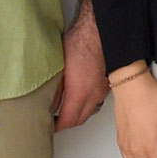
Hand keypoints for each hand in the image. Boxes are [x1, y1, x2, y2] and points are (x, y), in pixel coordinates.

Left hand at [52, 7, 107, 128]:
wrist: (100, 31)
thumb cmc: (80, 43)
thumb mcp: (59, 67)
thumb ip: (55, 89)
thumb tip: (49, 102)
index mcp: (79, 93)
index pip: (68, 121)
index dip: (57, 126)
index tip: (50, 125)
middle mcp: (93, 95)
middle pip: (79, 119)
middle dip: (67, 122)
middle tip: (56, 119)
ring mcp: (102, 90)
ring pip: (90, 111)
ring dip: (78, 113)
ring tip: (67, 108)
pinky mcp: (107, 83)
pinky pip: (97, 100)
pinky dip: (88, 103)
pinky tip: (81, 95)